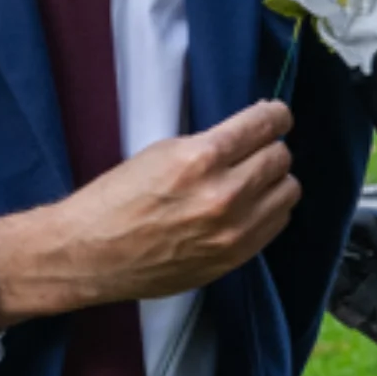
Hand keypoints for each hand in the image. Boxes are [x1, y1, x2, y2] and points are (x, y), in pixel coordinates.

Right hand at [0, 100, 300, 327]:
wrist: (88, 254)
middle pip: (281, 157)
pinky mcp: (233, 259)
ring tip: (252, 181)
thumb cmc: (117, 198)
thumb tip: (255, 129)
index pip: (266, 125)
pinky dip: (269, 211)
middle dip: (269, 149)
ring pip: (288, 191)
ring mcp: (232, 232)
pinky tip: (249, 207)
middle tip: (254, 151)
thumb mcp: (163, 151)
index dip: (276, 116)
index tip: (276, 116)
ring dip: (273, 181)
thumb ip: (213, 142)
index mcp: (201, 159)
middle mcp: (223, 195)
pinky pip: (277, 224)